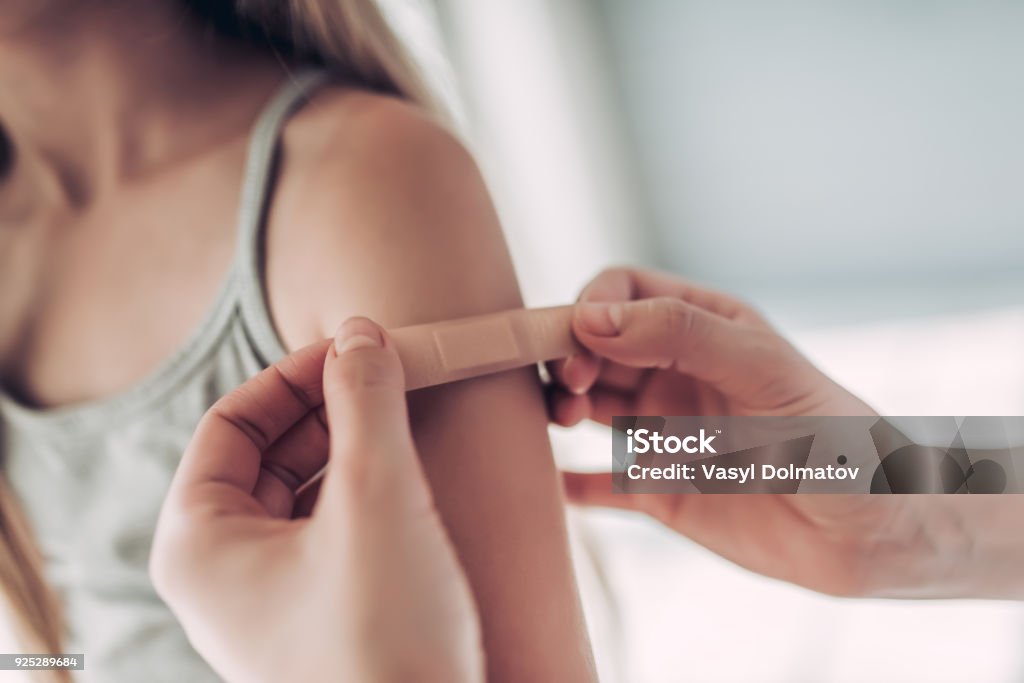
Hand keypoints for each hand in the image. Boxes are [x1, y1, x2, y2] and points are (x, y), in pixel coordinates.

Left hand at [151, 318, 482, 682]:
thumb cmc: (385, 634)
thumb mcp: (376, 497)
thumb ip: (366, 402)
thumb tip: (362, 333)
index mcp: (197, 542)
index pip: (231, 423)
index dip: (294, 373)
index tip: (356, 346)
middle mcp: (219, 572)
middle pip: (265, 454)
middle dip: (327, 406)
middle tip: (388, 372)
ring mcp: (265, 599)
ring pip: (300, 491)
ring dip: (350, 444)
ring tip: (404, 414)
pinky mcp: (313, 615)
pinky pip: (325, 529)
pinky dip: (361, 489)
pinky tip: (406, 473)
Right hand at [549, 268, 951, 597]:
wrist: (875, 534)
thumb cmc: (839, 439)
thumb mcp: (764, 371)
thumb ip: (681, 334)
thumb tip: (590, 317)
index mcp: (704, 327)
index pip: (624, 293)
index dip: (590, 308)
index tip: (578, 341)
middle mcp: (676, 373)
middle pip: (592, 347)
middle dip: (566, 356)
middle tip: (570, 389)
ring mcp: (665, 432)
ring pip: (588, 405)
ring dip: (559, 406)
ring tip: (560, 421)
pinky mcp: (661, 492)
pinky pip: (600, 483)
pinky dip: (570, 482)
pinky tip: (552, 482)